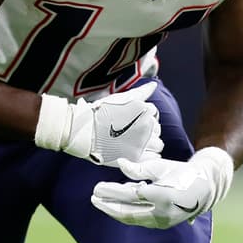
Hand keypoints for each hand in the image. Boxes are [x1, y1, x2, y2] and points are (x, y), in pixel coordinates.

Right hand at [34, 81, 163, 164]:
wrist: (84, 130)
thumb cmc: (100, 112)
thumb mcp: (121, 98)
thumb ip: (141, 92)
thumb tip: (153, 84)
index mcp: (143, 109)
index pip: (154, 114)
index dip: (146, 118)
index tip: (134, 121)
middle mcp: (145, 125)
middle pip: (157, 130)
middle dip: (149, 132)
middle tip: (134, 134)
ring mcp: (142, 141)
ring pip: (158, 145)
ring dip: (151, 145)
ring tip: (136, 144)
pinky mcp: (136, 156)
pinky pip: (153, 158)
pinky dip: (149, 156)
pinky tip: (139, 153)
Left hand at [90, 146, 233, 228]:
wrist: (204, 187)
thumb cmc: (181, 172)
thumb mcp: (161, 166)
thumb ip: (140, 168)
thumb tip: (120, 163)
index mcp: (162, 195)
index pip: (130, 196)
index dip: (112, 192)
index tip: (97, 188)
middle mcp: (162, 212)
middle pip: (129, 212)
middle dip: (109, 206)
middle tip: (94, 197)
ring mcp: (163, 220)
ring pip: (133, 219)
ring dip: (115, 212)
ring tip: (101, 203)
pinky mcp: (163, 224)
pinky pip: (140, 220)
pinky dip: (127, 213)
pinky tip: (118, 206)